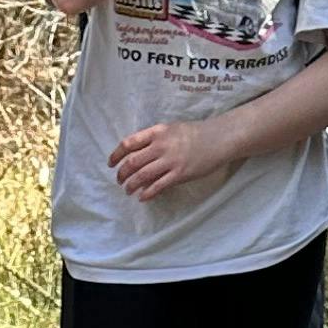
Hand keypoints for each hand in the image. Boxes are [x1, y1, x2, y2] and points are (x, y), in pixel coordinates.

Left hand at [107, 115, 221, 201]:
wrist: (217, 139)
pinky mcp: (179, 174)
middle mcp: (161, 145)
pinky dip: (147, 193)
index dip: (116, 154)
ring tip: (128, 190)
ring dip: (131, 185)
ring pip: (142, 175)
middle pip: (133, 161)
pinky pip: (158, 186)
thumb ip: (154, 140)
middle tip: (119, 180)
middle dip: (122, 173)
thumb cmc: (194, 134)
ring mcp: (170, 160)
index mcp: (157, 132)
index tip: (111, 163)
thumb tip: (138, 154)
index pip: (129, 143)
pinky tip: (142, 197)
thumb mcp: (171, 129)